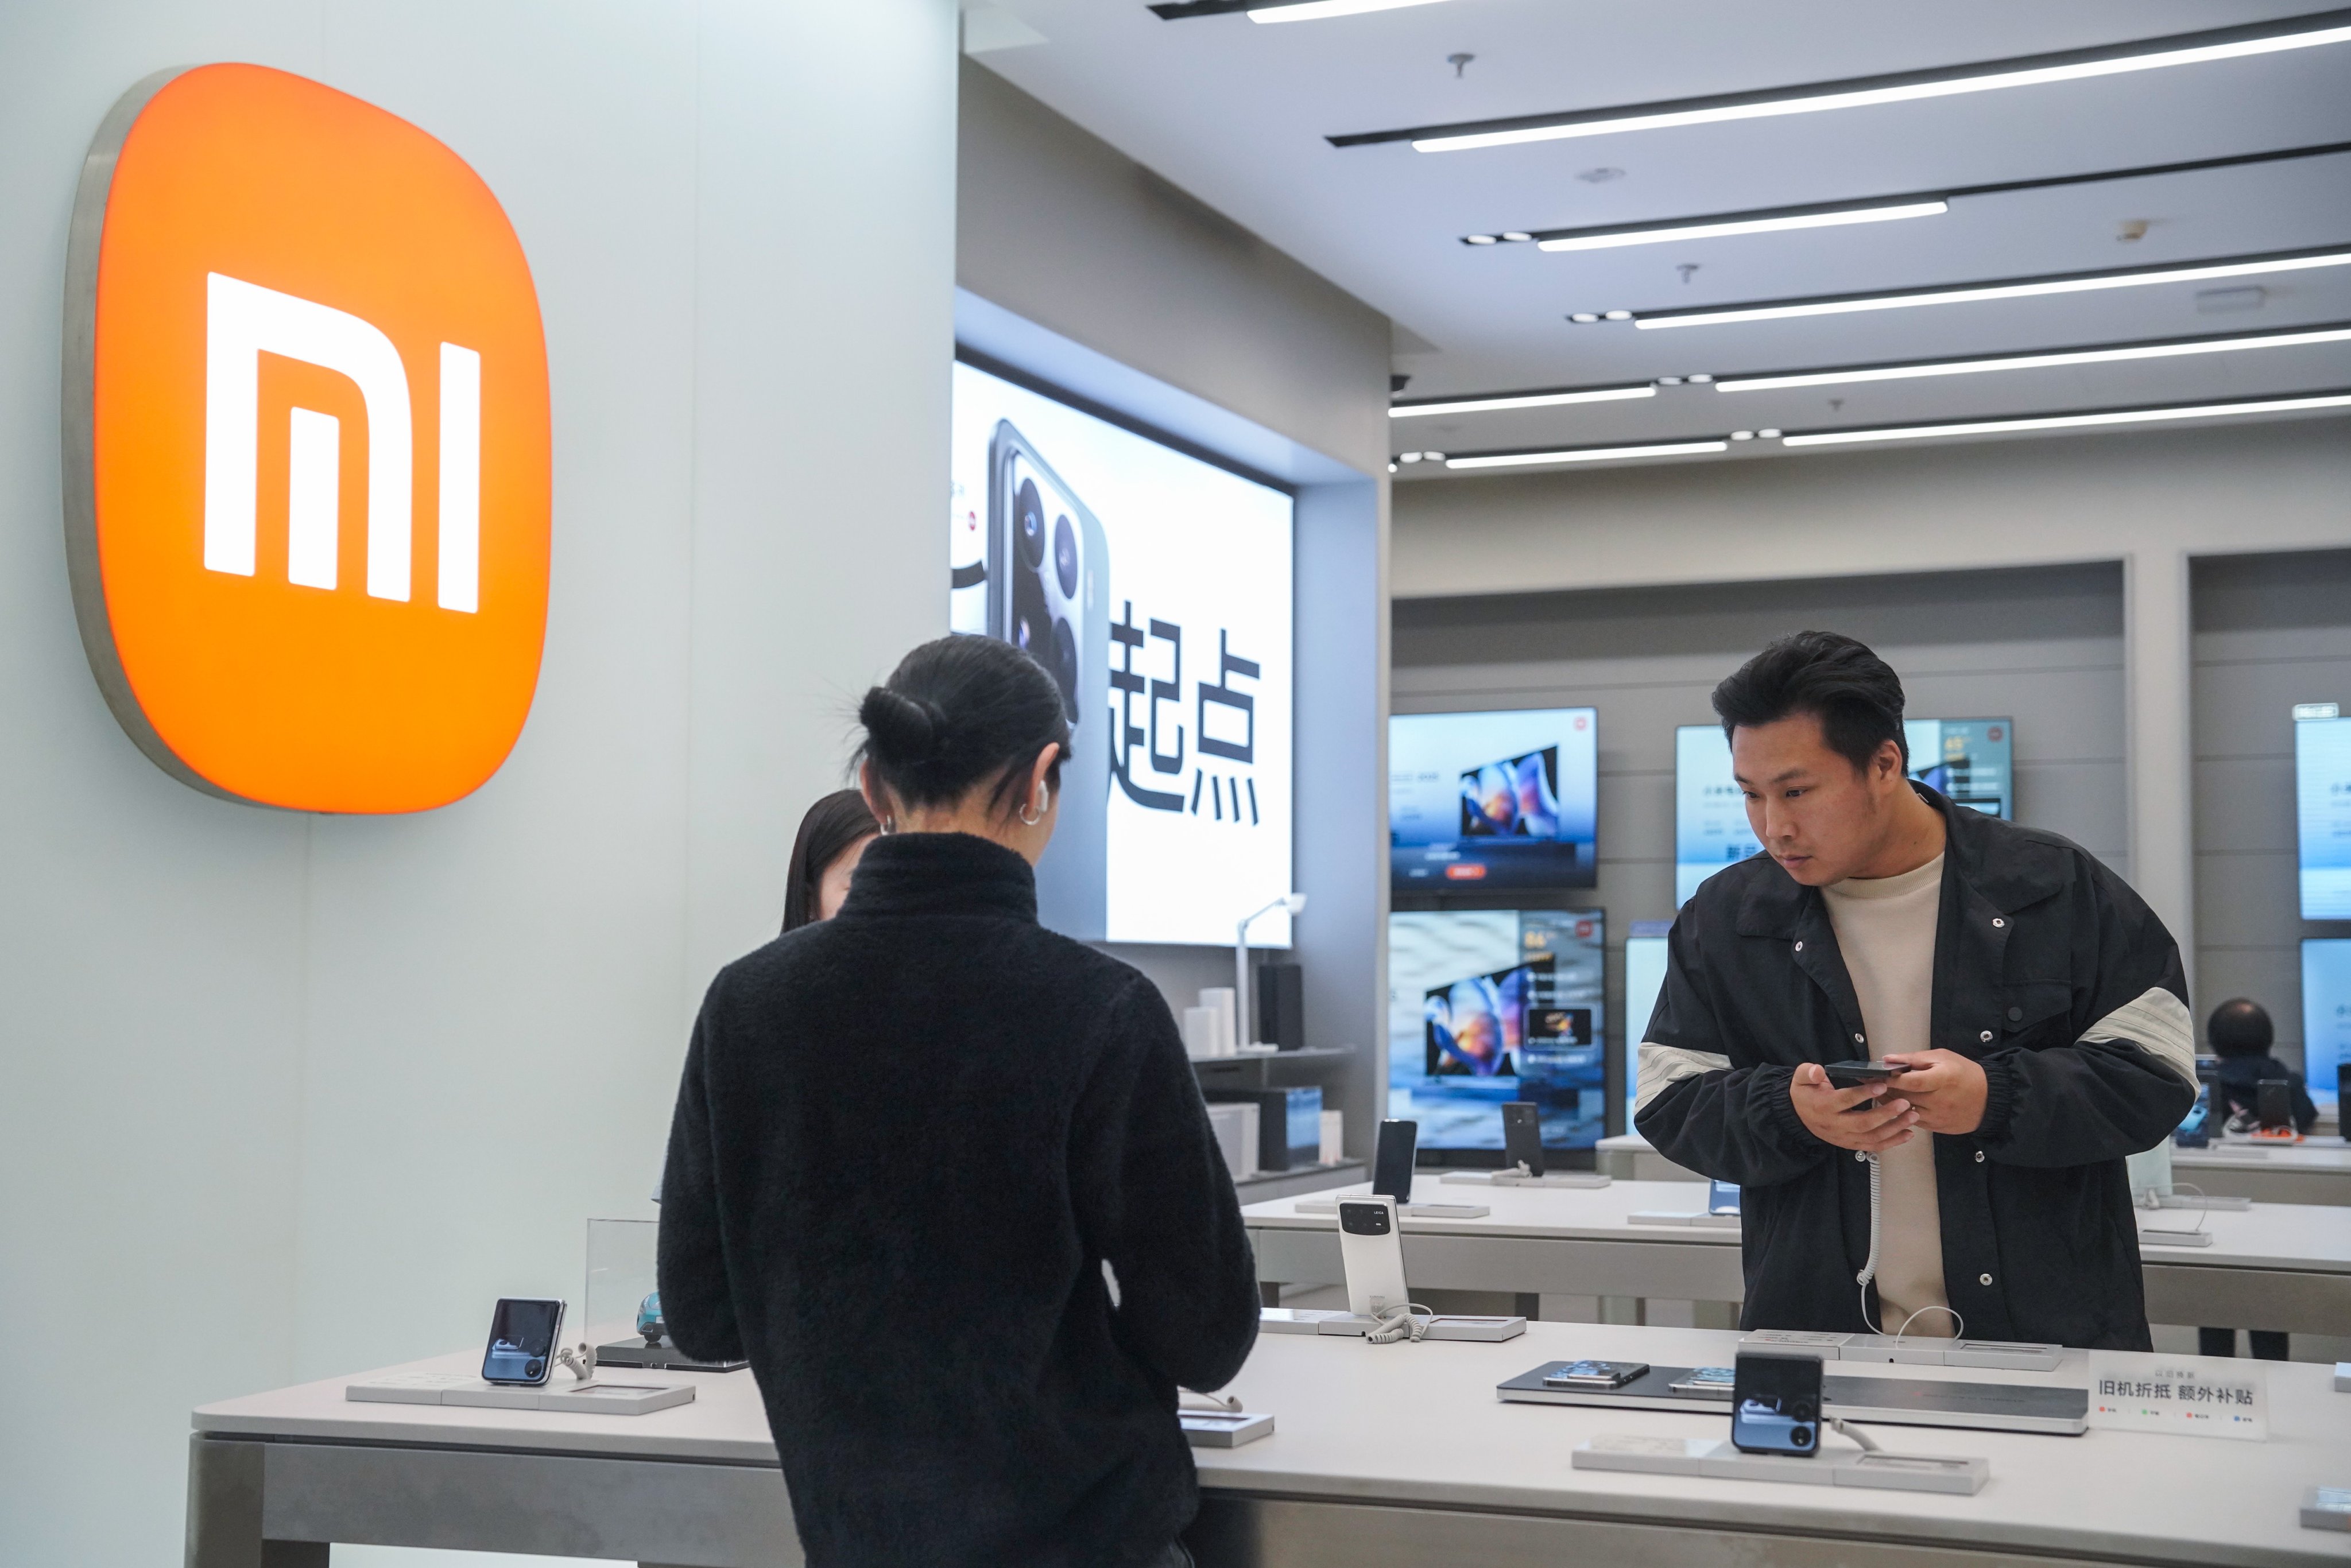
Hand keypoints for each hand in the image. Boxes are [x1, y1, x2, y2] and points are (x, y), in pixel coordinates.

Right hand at [1788, 1062, 1916, 1152]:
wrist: (1799, 1117)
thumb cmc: (1805, 1094)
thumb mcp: (1801, 1079)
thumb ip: (1808, 1072)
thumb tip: (1818, 1070)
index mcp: (1823, 1106)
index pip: (1845, 1101)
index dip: (1863, 1094)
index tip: (1882, 1085)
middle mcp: (1835, 1125)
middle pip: (1863, 1123)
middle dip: (1886, 1114)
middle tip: (1905, 1103)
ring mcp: (1844, 1137)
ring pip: (1872, 1137)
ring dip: (1895, 1128)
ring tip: (1912, 1116)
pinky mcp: (1852, 1144)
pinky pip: (1874, 1146)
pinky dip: (1893, 1142)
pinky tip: (1908, 1134)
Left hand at [1879, 1050, 1987, 1134]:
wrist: (1990, 1098)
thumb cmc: (1964, 1073)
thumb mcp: (1942, 1057)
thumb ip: (1914, 1058)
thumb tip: (1888, 1059)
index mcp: (1942, 1079)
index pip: (1910, 1082)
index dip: (1890, 1079)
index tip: (1874, 1075)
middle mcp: (1940, 1101)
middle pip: (1904, 1098)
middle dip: (1885, 1090)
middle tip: (1871, 1083)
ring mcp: (1939, 1117)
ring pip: (1906, 1112)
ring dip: (1890, 1103)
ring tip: (1880, 1093)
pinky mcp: (1938, 1128)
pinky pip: (1914, 1121)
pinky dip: (1902, 1113)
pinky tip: (1896, 1105)